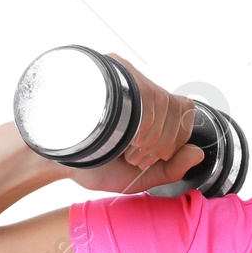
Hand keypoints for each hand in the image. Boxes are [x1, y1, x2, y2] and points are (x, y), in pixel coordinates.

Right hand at [58, 53, 204, 194]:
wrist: (54, 159)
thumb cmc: (94, 165)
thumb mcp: (138, 178)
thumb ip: (170, 171)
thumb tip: (197, 154)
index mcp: (148, 108)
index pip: (184, 108)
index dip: (178, 134)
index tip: (155, 154)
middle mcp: (137, 89)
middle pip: (175, 105)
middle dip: (164, 139)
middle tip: (137, 155)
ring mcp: (121, 79)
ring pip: (160, 98)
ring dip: (152, 133)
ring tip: (126, 148)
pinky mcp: (105, 75)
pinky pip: (141, 90)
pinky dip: (143, 120)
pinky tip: (126, 136)